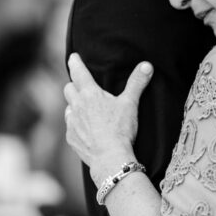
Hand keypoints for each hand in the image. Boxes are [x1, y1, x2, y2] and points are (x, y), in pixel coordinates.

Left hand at [63, 54, 152, 183]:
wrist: (110, 157)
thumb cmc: (120, 129)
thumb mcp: (130, 104)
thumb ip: (137, 83)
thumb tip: (147, 65)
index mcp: (90, 94)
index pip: (78, 72)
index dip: (75, 63)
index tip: (73, 57)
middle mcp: (77, 105)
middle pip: (68, 88)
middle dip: (74, 86)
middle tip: (80, 86)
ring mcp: (72, 122)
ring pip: (68, 107)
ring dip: (74, 106)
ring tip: (85, 109)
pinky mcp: (70, 137)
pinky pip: (70, 126)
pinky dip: (76, 124)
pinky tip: (86, 129)